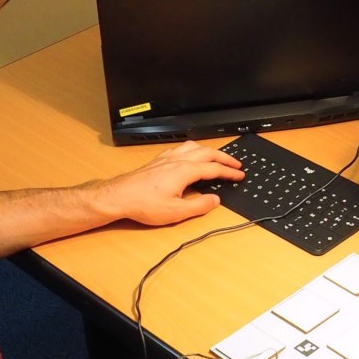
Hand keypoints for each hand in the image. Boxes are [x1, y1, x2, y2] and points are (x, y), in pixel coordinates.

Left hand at [90, 141, 243, 225]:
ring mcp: (167, 158)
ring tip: (217, 157)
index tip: (239, 175)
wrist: (119, 196)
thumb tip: (214, 200)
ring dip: (209, 150)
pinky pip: (181, 148)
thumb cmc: (144, 203)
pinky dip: (193, 149)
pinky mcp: (158, 160)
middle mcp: (177, 160)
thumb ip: (199, 206)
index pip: (213, 169)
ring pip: (193, 146)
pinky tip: (190, 155)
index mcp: (185, 171)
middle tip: (236, 164)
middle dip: (224, 158)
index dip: (229, 172)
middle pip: (207, 153)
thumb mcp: (175, 212)